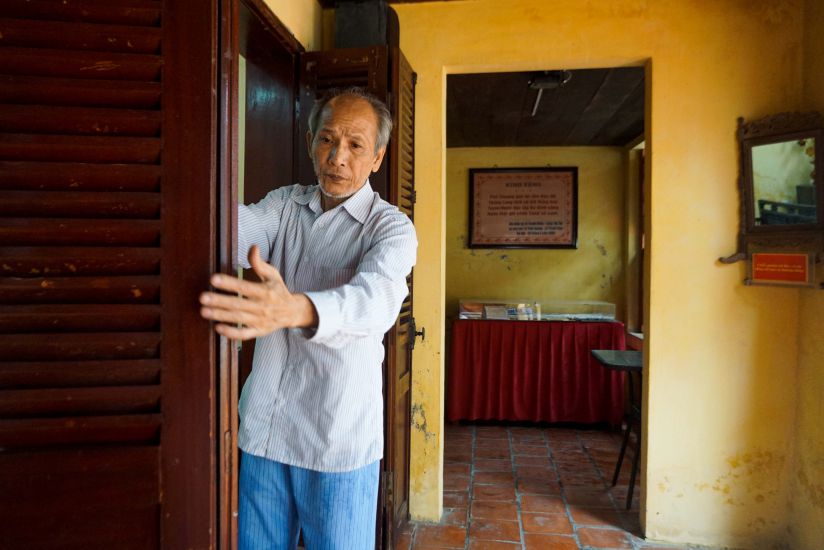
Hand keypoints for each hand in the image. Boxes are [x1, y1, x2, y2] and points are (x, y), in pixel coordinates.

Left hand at [199, 245, 317, 340]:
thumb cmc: (278, 290)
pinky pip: (244, 334)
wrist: (292, 312)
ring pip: (238, 319)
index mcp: (265, 291)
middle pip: (238, 304)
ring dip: (221, 315)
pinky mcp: (258, 331)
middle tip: (202, 297)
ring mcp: (260, 321)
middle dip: (219, 301)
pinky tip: (217, 328)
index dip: (229, 283)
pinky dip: (231, 333)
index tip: (213, 279)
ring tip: (204, 311)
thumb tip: (253, 247)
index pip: (244, 287)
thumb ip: (260, 263)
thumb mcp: (273, 275)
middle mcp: (262, 307)